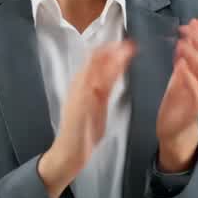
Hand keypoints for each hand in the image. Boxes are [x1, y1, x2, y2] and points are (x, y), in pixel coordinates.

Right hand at [39, 41, 136, 197]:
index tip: (127, 45)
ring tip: (125, 53)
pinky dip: (99, 78)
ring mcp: (77, 97)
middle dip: (112, 52)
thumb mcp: (98, 105)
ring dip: (109, 62)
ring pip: (93, 73)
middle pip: (94, 64)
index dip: (111, 52)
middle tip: (130, 44)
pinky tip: (111, 71)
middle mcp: (79, 87)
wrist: (68, 153)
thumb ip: (104, 89)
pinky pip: (88, 89)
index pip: (96, 63)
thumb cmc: (84, 131)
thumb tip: (115, 73)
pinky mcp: (78, 108)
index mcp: (84, 86)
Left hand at [155, 19, 197, 172]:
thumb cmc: (180, 97)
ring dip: (195, 53)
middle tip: (188, 28)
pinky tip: (179, 65)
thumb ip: (188, 54)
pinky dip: (188, 75)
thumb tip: (190, 31)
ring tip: (181, 43)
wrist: (176, 127)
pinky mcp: (193, 107)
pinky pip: (195, 90)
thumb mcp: (184, 71)